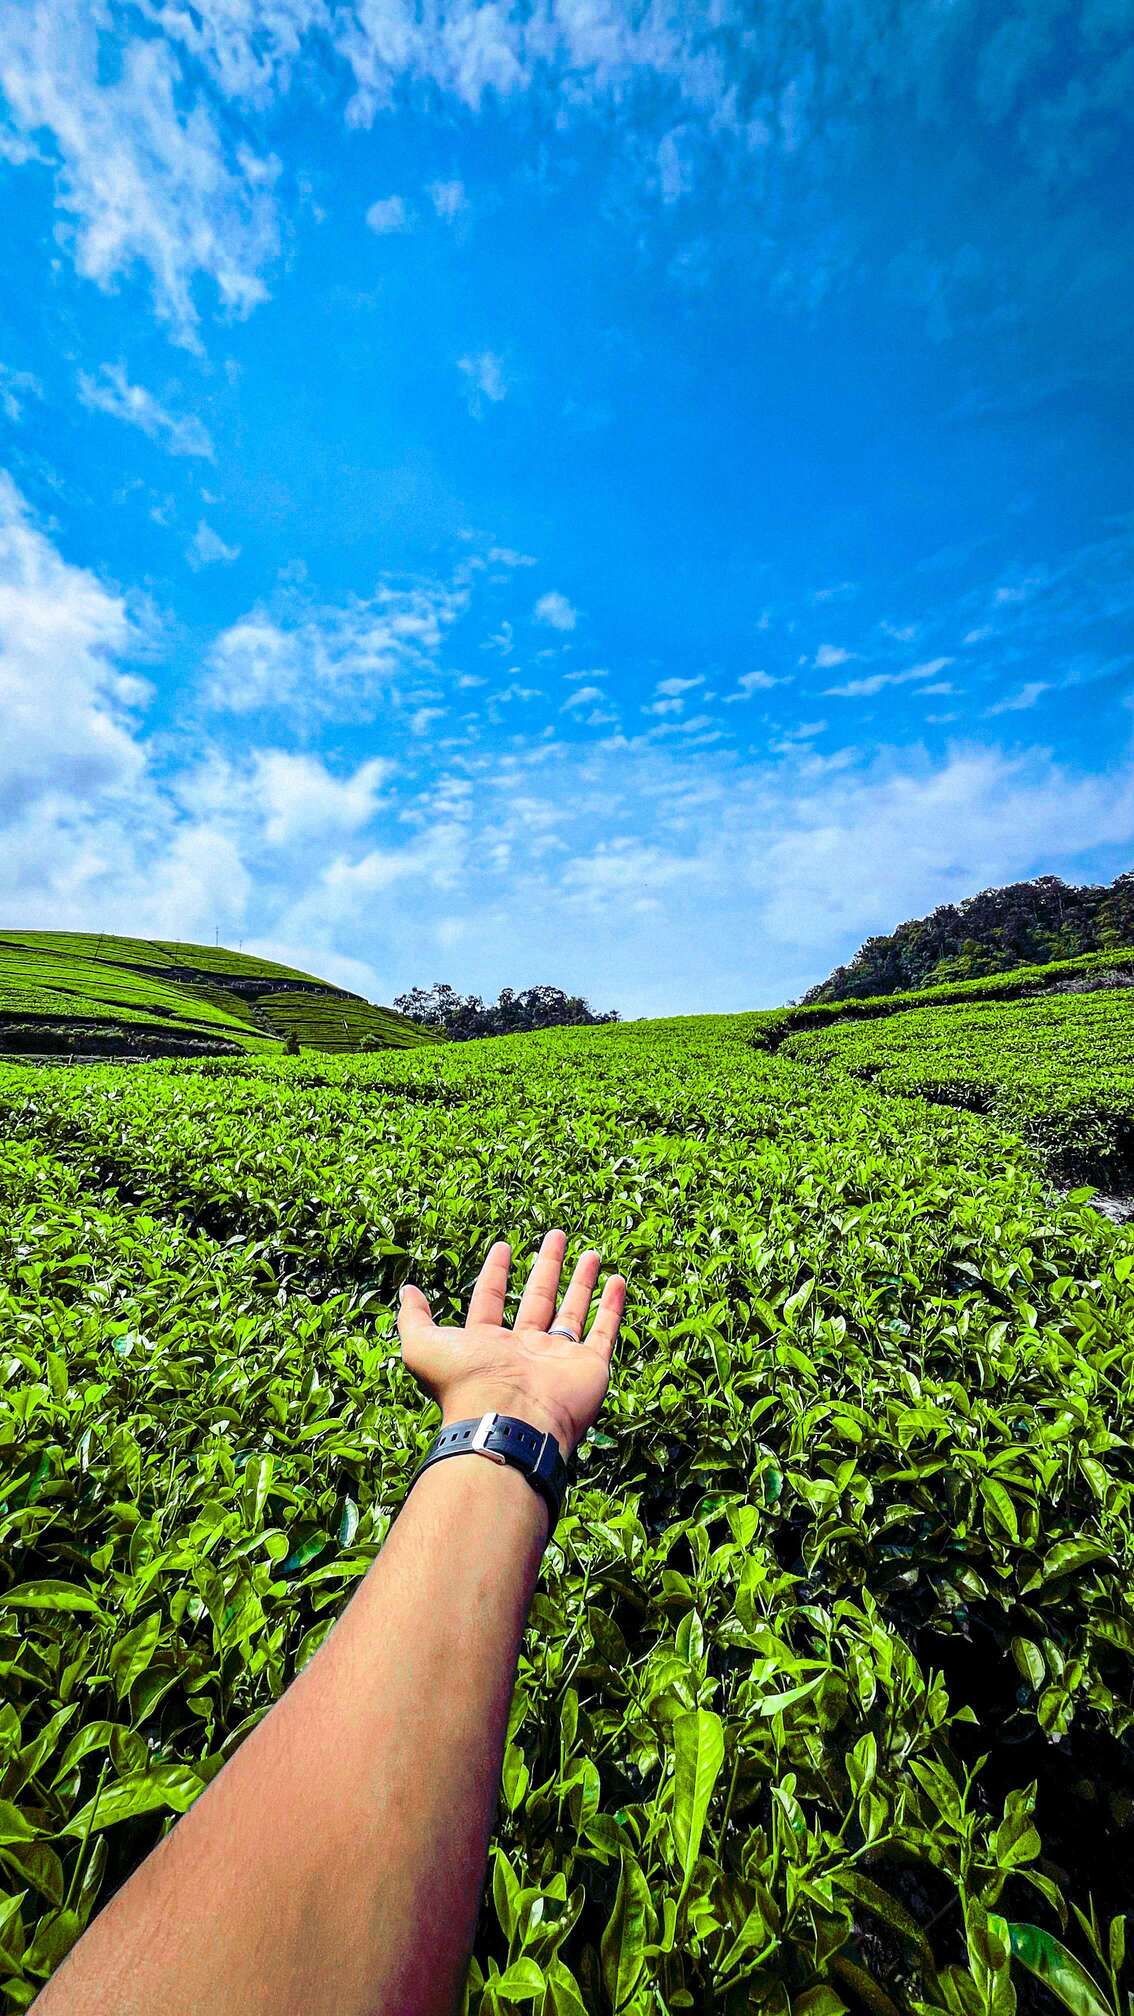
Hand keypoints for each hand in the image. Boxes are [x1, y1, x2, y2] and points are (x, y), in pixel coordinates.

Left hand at [396, 1230, 626, 1459]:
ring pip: (574, 1311)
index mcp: (488, 1345)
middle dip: (547, 1267)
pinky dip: (612, 1307)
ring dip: (582, 1281)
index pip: (492, 1300)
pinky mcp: (589, 1367)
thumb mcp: (423, 1346)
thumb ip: (414, 1318)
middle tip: (556, 1235)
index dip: (496, 1274)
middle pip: (539, 1299)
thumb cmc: (465, 1383)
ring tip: (591, 1252)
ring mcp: (559, 1359)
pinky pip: (604, 1332)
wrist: (509, 1420)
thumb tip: (407, 1291)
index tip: (503, 1246)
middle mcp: (525, 1350)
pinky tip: (618, 1280)